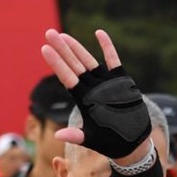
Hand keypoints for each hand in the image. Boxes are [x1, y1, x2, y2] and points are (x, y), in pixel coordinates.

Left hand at [40, 29, 149, 159]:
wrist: (132, 144)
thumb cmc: (110, 142)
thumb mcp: (92, 139)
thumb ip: (76, 135)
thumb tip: (58, 135)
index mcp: (83, 100)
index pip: (66, 77)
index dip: (56, 63)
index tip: (44, 49)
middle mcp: (92, 89)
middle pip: (74, 65)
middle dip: (62, 49)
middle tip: (49, 33)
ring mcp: (106, 84)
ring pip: (88, 61)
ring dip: (77, 48)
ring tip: (64, 36)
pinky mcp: (121, 82)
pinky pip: (113, 60)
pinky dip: (107, 47)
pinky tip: (99, 33)